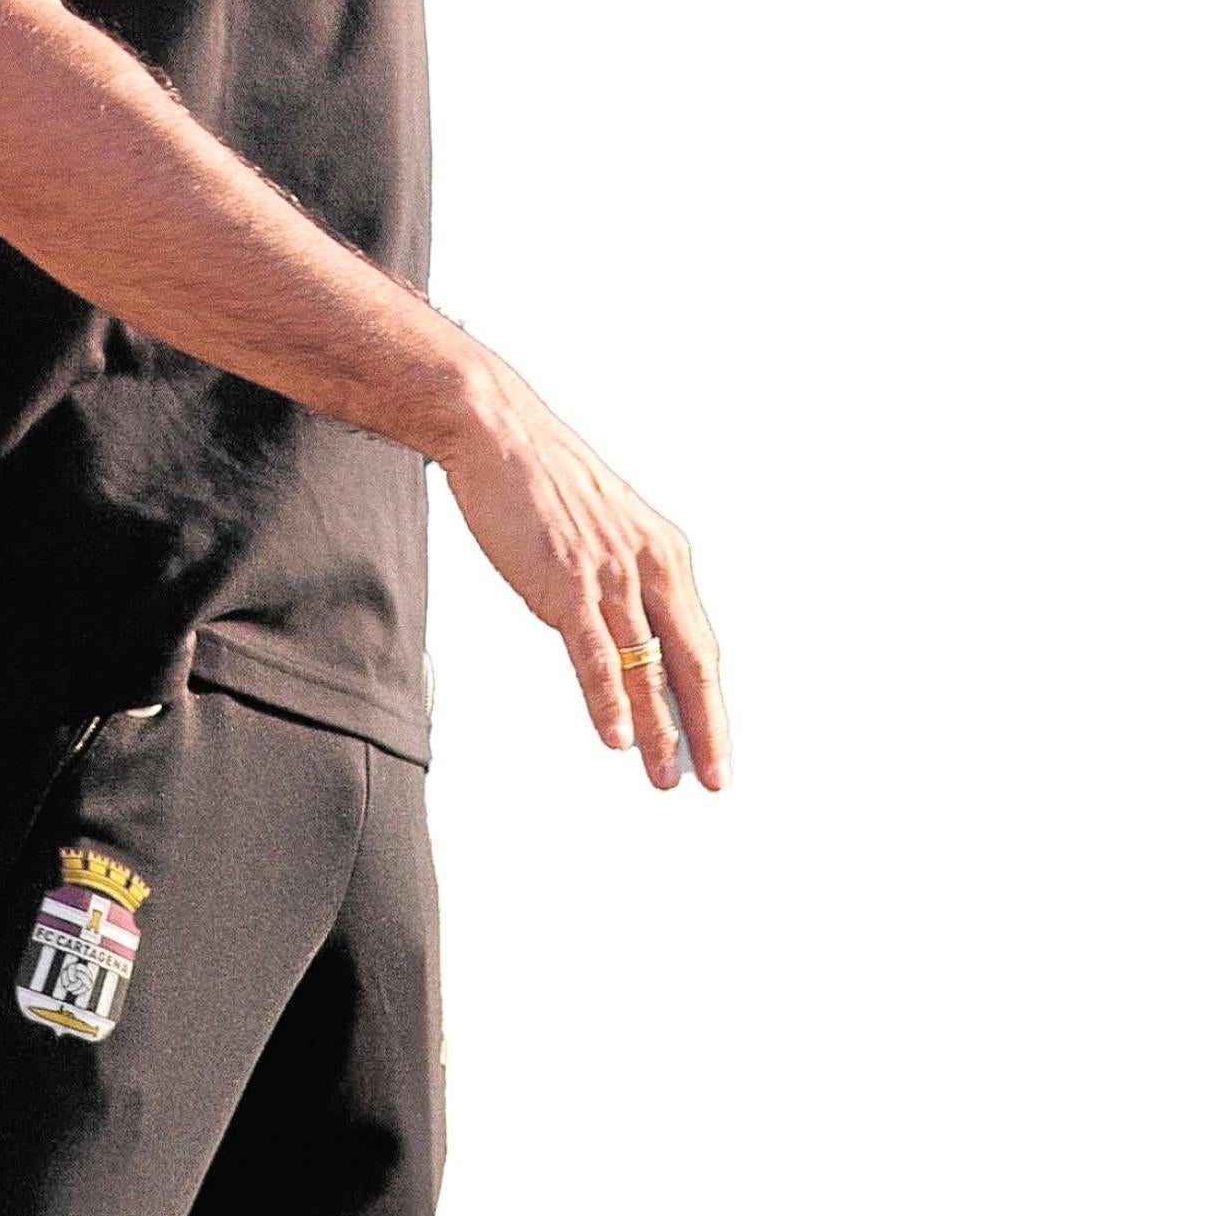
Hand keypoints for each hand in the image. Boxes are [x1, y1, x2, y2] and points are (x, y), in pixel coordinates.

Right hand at [437, 355, 730, 790]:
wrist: (498, 432)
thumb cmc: (544, 485)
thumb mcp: (604, 532)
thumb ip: (625, 583)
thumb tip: (629, 642)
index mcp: (664, 554)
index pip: (698, 645)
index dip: (711, 704)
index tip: (717, 752)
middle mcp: (648, 565)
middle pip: (689, 662)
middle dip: (703, 729)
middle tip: (714, 783)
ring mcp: (609, 573)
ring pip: (644, 667)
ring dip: (658, 730)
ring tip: (664, 778)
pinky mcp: (565, 580)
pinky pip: (594, 651)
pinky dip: (607, 697)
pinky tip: (617, 737)